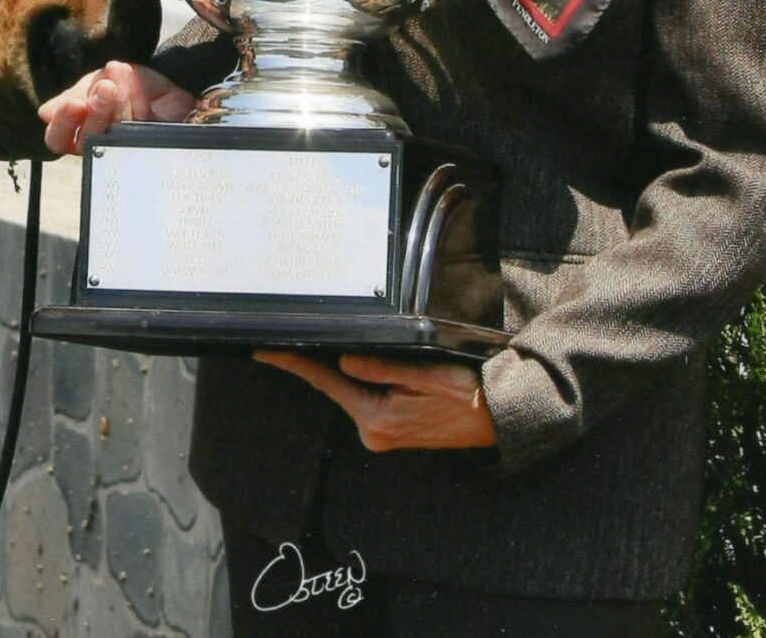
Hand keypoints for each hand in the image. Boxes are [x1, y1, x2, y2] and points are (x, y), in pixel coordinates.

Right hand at [38, 61, 195, 155]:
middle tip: (103, 87)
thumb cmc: (127, 85)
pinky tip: (130, 78)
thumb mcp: (96, 82)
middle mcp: (101, 145)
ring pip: (115, 137)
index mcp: (80, 131)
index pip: (59, 139)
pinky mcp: (154, 144)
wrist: (168, 79)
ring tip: (114, 80)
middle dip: (95, 112)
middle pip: (86, 142)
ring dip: (116, 105)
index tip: (73, 103)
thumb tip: (44, 113)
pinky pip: (143, 125)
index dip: (63, 125)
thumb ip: (75, 94)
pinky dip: (136, 98)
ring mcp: (128, 148)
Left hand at [253, 351, 498, 451]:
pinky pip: (367, 397)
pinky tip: (364, 364)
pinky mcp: (393, 429)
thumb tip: (343, 360)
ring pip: (353, 390)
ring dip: (348, 370)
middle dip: (322, 360)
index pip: (325, 382)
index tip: (263, 351)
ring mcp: (383, 433)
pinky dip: (362, 380)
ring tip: (351, 345)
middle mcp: (375, 431)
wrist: (501, 419)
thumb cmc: (471, 396)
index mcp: (377, 419)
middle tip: (307, 331)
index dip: (293, 363)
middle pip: (336, 385)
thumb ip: (381, 368)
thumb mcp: (426, 375)